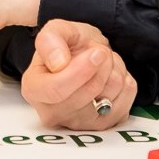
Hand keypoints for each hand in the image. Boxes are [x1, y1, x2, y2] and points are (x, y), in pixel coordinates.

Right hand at [20, 19, 136, 130]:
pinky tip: (112, 77)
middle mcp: (52, 113)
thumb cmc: (68, 45)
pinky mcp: (101, 127)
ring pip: (108, 97)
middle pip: (87, 93)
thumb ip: (50, 40)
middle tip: (99, 51)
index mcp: (34, 89)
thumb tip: (58, 63)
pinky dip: (125, 85)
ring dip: (114, 71)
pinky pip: (124, 104)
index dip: (80, 72)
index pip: (56, 90)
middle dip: (102, 65)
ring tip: (104, 63)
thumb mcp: (56, 30)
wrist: (85, 56)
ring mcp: (77, 124)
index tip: (97, 53)